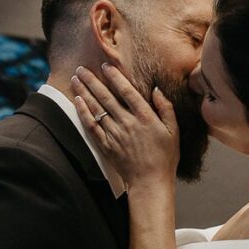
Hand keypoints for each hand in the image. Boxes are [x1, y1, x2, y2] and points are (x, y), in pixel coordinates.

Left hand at [71, 64, 178, 190]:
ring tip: (76, 78)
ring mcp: (115, 134)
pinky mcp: (106, 145)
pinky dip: (83, 112)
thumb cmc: (165, 157)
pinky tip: (77, 101)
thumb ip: (166, 108)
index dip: (115, 77)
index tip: (105, 66)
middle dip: (92, 80)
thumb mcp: (173, 131)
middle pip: (106, 96)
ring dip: (84, 92)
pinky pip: (91, 125)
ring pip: (96, 108)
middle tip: (82, 67)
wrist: (150, 182)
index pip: (127, 91)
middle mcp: (127, 123)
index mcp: (145, 117)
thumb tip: (157, 89)